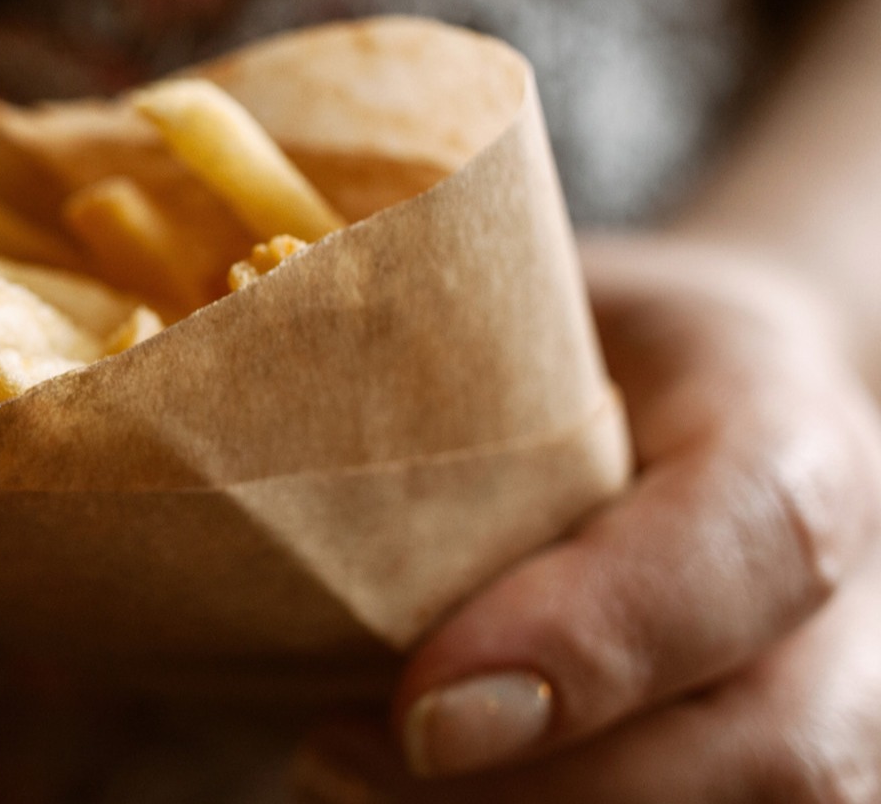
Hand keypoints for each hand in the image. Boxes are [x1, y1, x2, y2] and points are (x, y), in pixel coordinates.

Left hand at [294, 236, 880, 801]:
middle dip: (547, 794)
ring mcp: (846, 705)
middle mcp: (860, 592)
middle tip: (332, 758)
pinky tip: (405, 798)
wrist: (704, 405)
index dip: (598, 640)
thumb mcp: (528, 301)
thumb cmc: (585, 347)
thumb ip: (433, 350)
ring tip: (347, 779)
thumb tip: (238, 369)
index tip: (424, 706)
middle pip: (774, 749)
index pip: (754, 538)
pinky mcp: (782, 767)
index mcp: (792, 427)